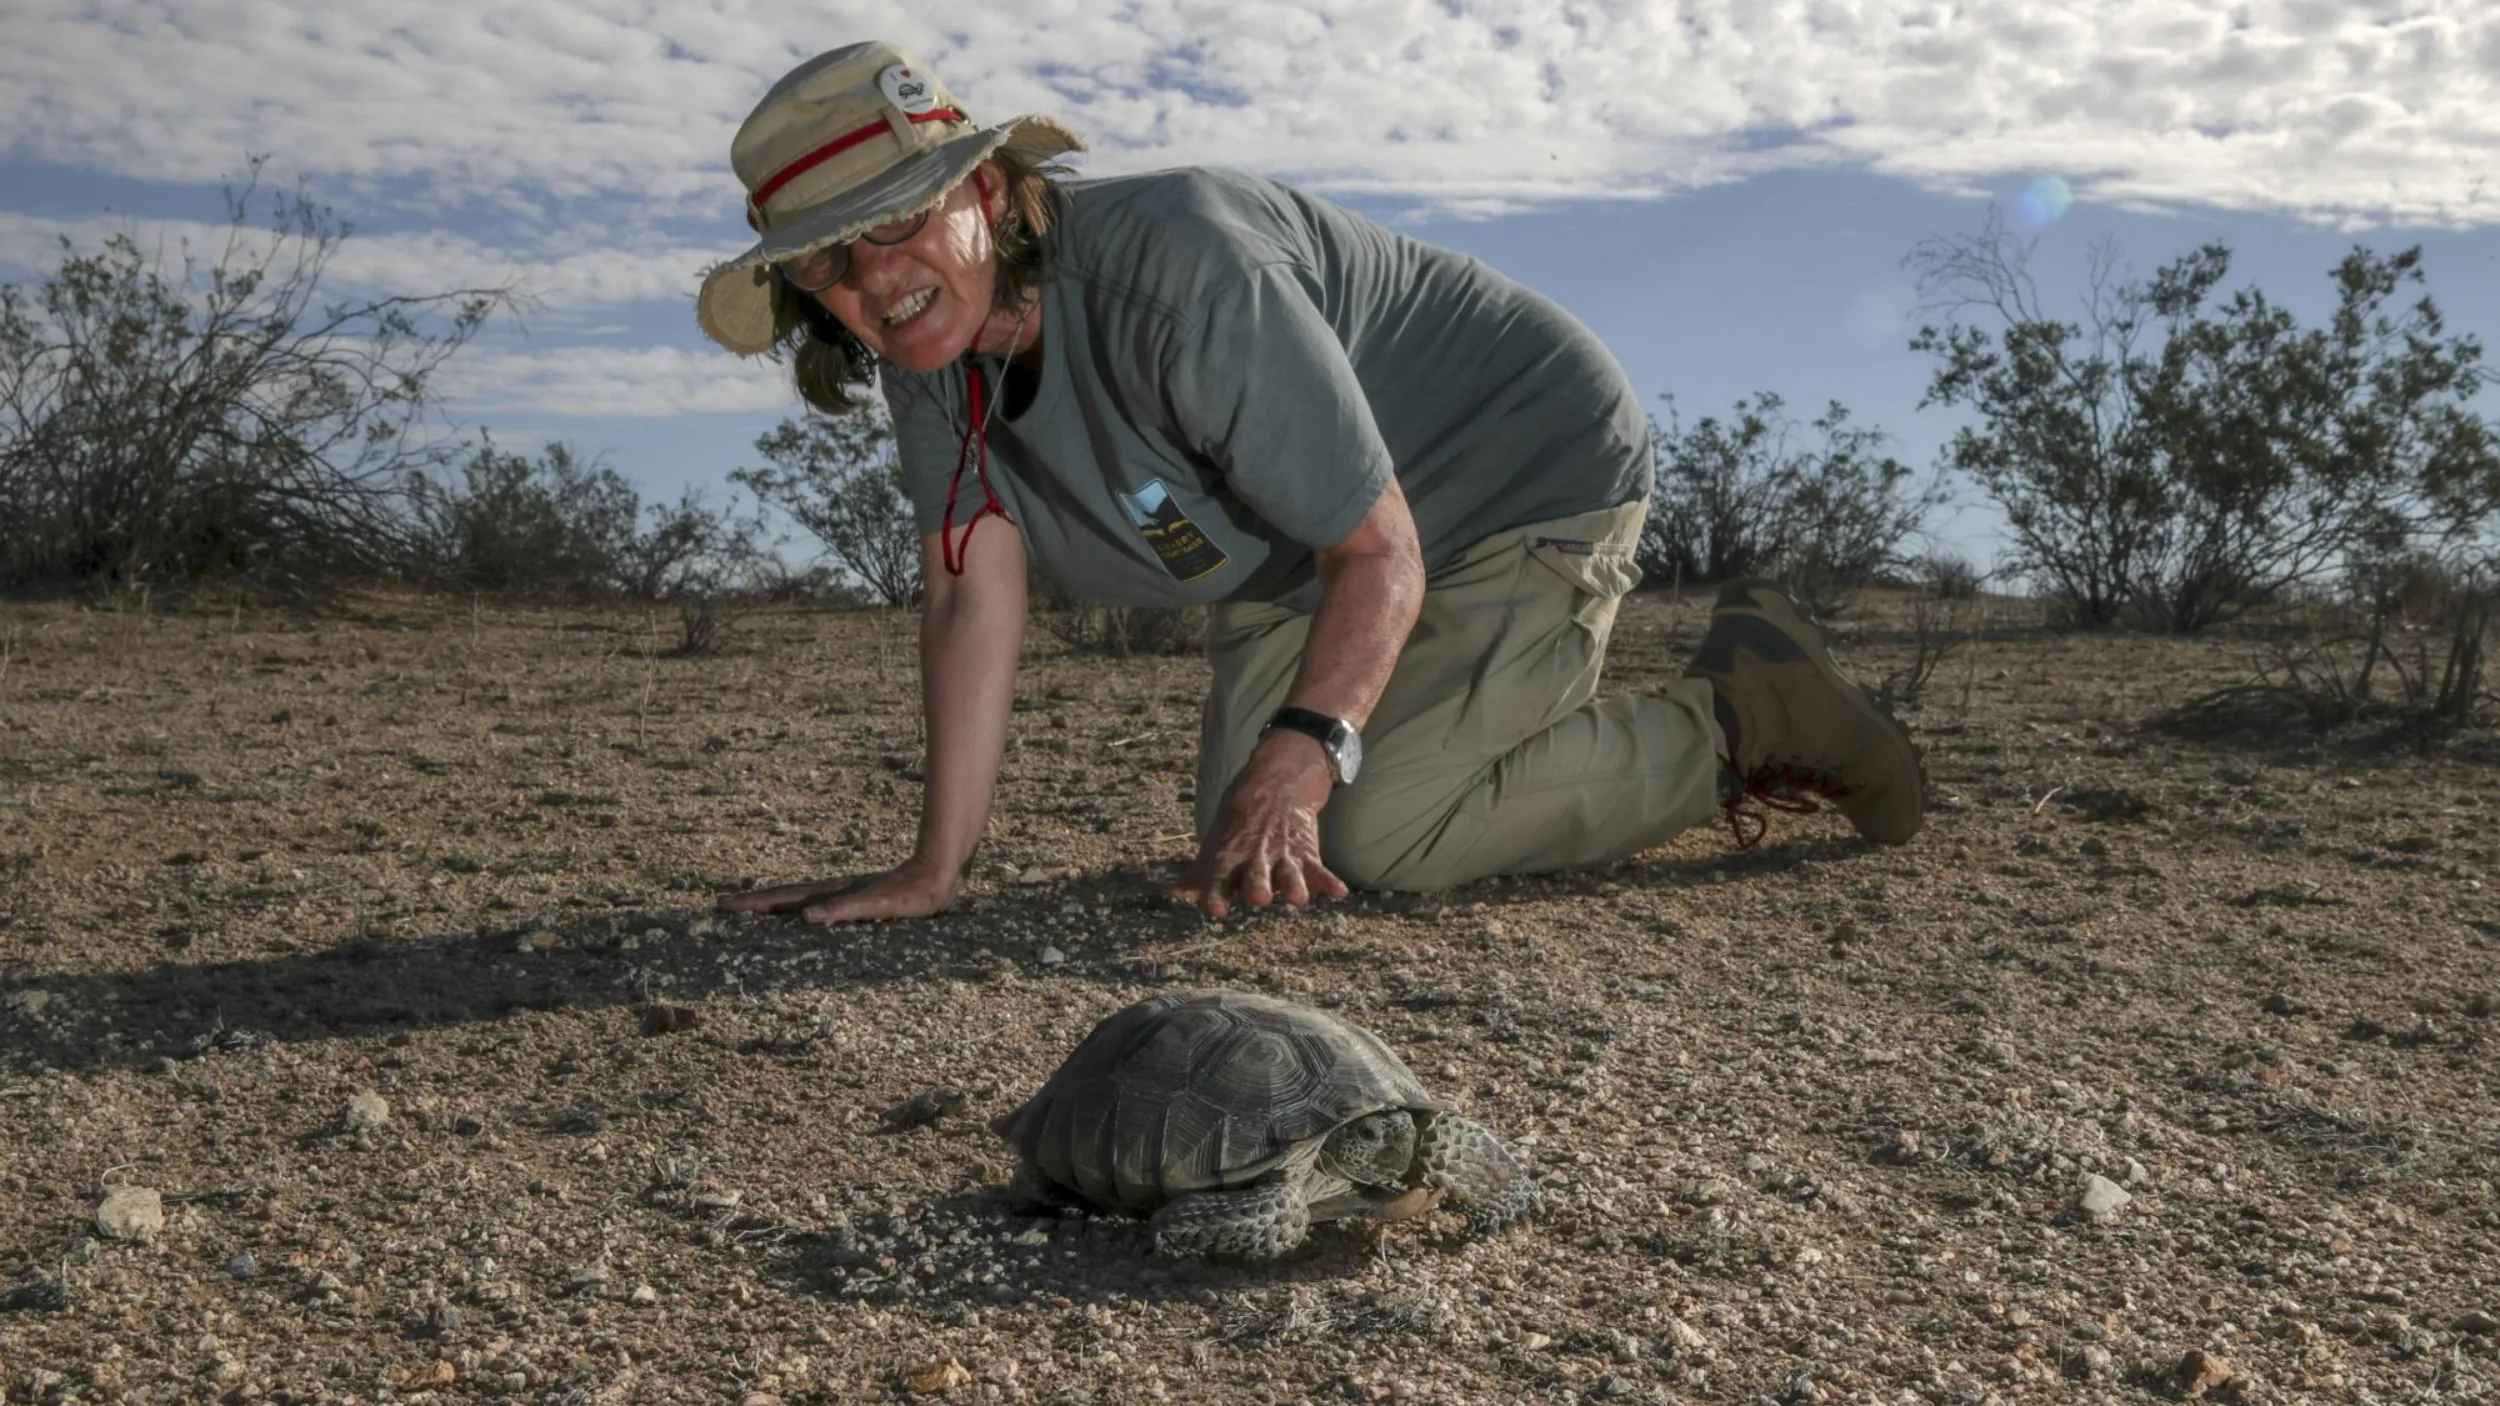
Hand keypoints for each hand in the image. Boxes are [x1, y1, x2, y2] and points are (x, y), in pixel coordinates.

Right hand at [716, 861, 956, 924]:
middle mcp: (834, 891)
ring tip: (750, 907)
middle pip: (785, 895)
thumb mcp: (878, 905)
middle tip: (721, 903)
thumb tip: (807, 918)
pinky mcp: (858, 896)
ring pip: (799, 897)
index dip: (753, 903)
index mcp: (833, 893)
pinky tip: (800, 913)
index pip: (784, 898)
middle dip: (753, 902)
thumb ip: (845, 910)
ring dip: (773, 902)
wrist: (939, 873)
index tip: (722, 904)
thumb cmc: (912, 894)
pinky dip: (799, 905)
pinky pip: (817, 901)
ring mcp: (844, 892)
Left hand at [1169, 735, 1349, 918]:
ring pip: (1289, 873)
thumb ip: (1201, 871)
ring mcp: (1282, 854)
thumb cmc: (1240, 818)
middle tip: (1259, 898)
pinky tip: (1339, 892)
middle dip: (1258, 886)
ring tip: (1299, 899)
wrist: (1278, 781)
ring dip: (1294, 885)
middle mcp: (1255, 856)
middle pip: (1256, 876)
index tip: (1215, 910)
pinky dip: (1329, 881)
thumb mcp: (1217, 839)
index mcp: (1229, 855)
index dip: (1216, 894)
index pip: (1219, 877)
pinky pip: (1319, 869)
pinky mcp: (1306, 851)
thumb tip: (1172, 892)